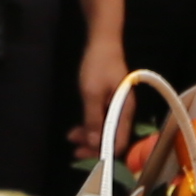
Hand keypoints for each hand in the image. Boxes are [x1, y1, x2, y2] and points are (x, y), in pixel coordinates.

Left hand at [74, 31, 130, 168]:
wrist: (103, 41)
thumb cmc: (98, 65)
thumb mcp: (92, 93)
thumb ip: (93, 118)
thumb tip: (94, 143)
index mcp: (125, 111)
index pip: (118, 142)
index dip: (102, 152)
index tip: (83, 153)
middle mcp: (124, 112)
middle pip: (112, 138)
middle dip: (93, 145)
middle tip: (74, 148)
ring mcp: (117, 107)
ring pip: (105, 129)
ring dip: (90, 136)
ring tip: (71, 137)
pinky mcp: (110, 101)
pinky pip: (102, 120)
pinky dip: (90, 125)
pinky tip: (77, 127)